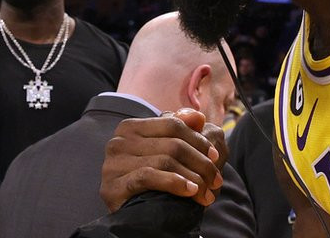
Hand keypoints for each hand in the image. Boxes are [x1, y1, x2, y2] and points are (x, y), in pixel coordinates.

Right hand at [100, 108, 226, 210]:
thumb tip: (197, 116)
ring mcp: (113, 164)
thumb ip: (180, 129)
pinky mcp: (113, 186)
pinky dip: (174, 183)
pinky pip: (149, 177)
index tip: (216, 156)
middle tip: (216, 180)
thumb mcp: (165, 150)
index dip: (198, 139)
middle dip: (201, 163)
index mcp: (130, 127)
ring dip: (194, 178)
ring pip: (165, 161)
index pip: (172, 124)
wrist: (129, 213)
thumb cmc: (150, 177)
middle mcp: (118, 142)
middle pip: (172, 145)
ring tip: (207, 193)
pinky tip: (190, 191)